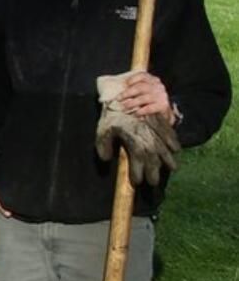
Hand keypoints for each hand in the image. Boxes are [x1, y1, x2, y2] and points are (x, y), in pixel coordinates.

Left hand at [95, 70, 180, 184]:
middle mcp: (149, 143)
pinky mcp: (161, 123)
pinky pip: (170, 135)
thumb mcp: (103, 131)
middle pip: (154, 163)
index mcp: (135, 147)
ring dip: (168, 161)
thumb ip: (103, 147)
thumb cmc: (112, 115)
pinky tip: (176, 149)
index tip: (137, 182)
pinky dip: (174, 142)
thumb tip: (105, 160)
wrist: (124, 97)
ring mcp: (156, 134)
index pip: (138, 167)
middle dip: (154, 174)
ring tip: (172, 168)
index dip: (138, 176)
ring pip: (165, 151)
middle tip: (153, 183)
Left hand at [113, 69, 171, 118]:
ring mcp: (161, 95)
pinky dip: (140, 112)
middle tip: (118, 99)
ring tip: (124, 108)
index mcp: (152, 80)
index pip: (142, 75)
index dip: (132, 79)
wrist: (165, 113)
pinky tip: (135, 114)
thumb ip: (135, 90)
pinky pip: (149, 108)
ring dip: (132, 103)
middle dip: (127, 93)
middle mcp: (158, 86)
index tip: (124, 84)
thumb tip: (120, 92)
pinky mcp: (162, 105)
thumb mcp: (143, 93)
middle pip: (141, 87)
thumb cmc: (150, 101)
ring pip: (144, 98)